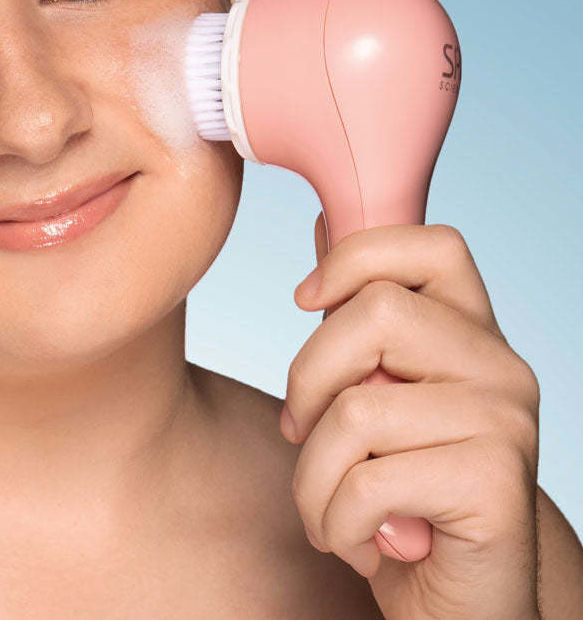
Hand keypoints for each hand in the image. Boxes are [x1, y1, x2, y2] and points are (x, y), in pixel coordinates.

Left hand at [281, 214, 541, 619]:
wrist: (455, 605)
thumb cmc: (397, 493)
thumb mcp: (372, 395)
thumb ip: (357, 322)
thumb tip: (322, 224)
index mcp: (472, 332)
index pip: (428, 244)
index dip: (354, 258)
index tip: (306, 300)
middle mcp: (502, 366)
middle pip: (373, 312)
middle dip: (307, 379)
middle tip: (302, 432)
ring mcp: (506, 422)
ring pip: (356, 408)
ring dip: (312, 475)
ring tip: (328, 506)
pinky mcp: (496, 485)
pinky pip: (368, 482)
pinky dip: (336, 521)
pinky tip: (361, 542)